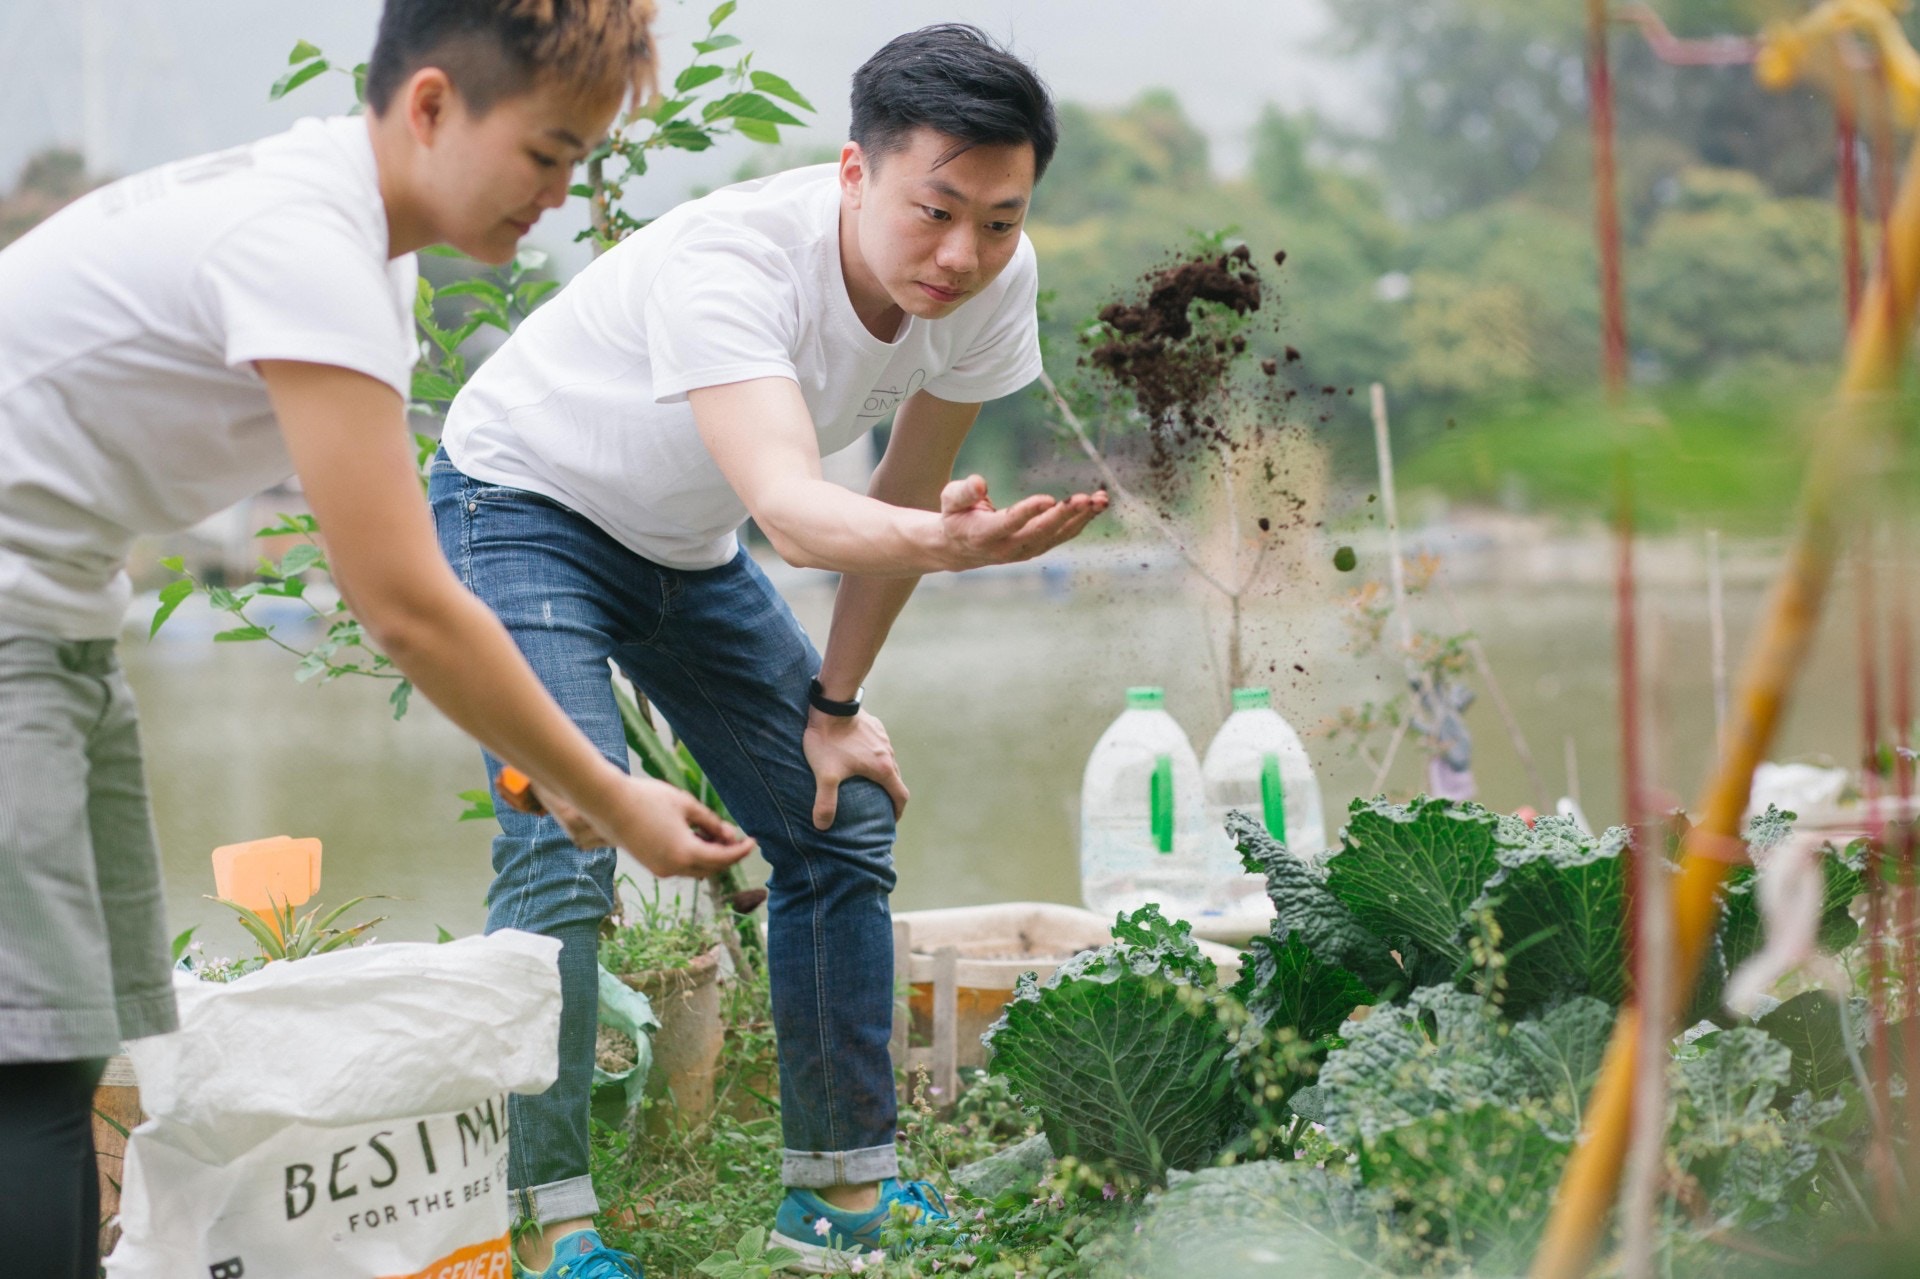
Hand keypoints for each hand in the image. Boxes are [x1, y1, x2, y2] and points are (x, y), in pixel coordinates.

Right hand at [499, 768, 755, 877]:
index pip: (724, 858)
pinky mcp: (651, 866)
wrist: (608, 804)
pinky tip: (698, 837)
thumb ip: (711, 822)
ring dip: (711, 856)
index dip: (741, 851)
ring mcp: (661, 870)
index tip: (753, 841)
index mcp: (686, 853)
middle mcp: (674, 868)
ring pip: (696, 869)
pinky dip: (694, 856)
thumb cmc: (648, 799)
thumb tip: (730, 835)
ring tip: (717, 834)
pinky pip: (681, 866)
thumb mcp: (686, 805)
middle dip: (727, 855)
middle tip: (737, 837)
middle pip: (712, 868)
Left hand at [804, 707, 909, 830]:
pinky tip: (860, 757)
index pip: (900, 795)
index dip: (898, 811)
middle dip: (890, 794)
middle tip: (879, 805)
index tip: (892, 820)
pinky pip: (880, 747)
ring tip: (869, 782)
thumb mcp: (826, 775)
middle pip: (896, 779)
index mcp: (883, 769)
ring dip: (883, 774)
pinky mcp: (875, 727)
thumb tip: (822, 827)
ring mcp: (883, 738)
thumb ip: (825, 803)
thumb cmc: (829, 741)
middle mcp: (888, 754)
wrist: (831, 705)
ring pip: (888, 761)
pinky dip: (876, 758)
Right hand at [937, 474, 1107, 569]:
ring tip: (1100, 500)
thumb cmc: (956, 515)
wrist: (959, 548)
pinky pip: (1062, 536)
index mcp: (983, 534)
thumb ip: (963, 491)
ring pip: (1056, 537)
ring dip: (1080, 519)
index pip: (1009, 523)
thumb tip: (979, 483)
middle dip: (1064, 516)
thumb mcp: (950, 499)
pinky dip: (1080, 521)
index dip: (1029, 512)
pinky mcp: (1037, 548)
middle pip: (1039, 533)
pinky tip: (1096, 506)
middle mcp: (1006, 548)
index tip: (1049, 499)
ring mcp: (1024, 551)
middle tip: (1084, 499)